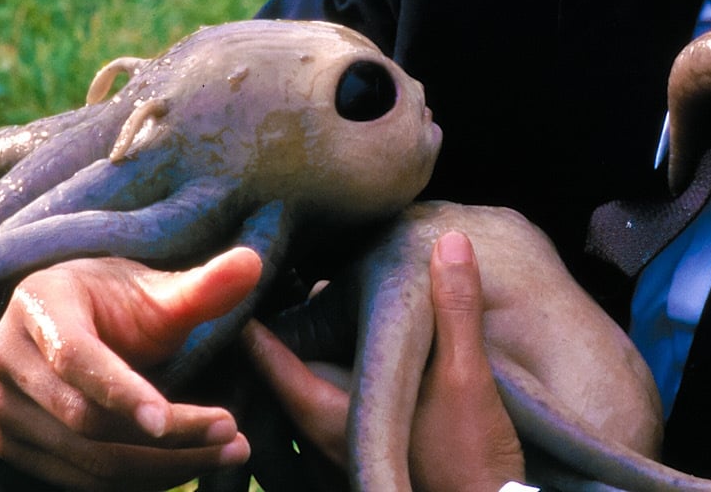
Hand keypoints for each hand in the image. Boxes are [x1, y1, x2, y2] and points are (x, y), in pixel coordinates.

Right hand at [0, 248, 261, 490]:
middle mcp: (6, 358)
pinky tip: (188, 465)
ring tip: (230, 452)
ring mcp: (2, 407)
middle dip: (167, 438)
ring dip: (163, 467)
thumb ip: (203, 286)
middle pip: (85, 420)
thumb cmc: (121, 301)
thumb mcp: (159, 290)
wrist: (77, 321)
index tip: (170, 420)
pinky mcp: (12, 444)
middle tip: (234, 436)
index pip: (76, 357)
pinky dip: (140, 480)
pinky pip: (79, 480)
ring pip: (86, 459)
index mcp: (38, 304)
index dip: (121, 391)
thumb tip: (252, 264)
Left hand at [246, 231, 525, 491]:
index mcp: (329, 415)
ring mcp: (335, 463)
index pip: (270, 356)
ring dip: (303, 362)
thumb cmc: (467, 459)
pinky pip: (321, 422)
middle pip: (279, 377)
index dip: (252, 315)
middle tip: (277, 280)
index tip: (243, 274)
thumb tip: (450, 240)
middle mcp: (319, 442)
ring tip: (309, 314)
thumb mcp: (465, 377)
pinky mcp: (355, 474)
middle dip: (279, 331)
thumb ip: (454, 310)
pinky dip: (324, 388)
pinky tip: (347, 366)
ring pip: (300, 402)